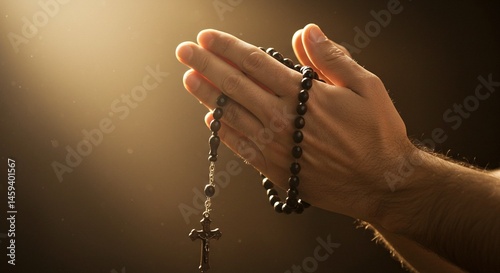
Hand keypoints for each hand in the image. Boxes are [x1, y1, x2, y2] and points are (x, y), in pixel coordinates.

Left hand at [176, 24, 414, 223]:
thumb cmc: (377, 134)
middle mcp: (283, 118)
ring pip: (231, 115)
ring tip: (189, 78)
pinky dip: (222, 131)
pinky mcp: (275, 168)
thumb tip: (306, 32)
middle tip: (185, 51)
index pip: (255, 63)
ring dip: (206, 94)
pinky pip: (240, 147)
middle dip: (206, 64)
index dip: (227, 47)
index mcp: (304, 94)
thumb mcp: (366, 87)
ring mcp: (276, 145)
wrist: (381, 184)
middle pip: (234, 85)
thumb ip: (332, 58)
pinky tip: (210, 119)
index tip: (207, 37)